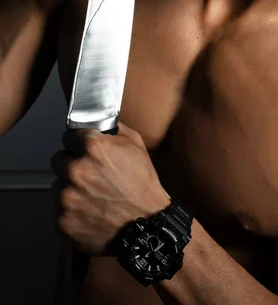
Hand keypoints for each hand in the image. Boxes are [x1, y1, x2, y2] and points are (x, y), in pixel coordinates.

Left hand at [50, 122, 170, 255]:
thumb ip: (114, 129)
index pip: (69, 137)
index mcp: (92, 148)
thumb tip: (100, 123)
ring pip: (58, 185)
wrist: (147, 226)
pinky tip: (90, 211)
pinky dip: (72, 211)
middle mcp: (76, 170)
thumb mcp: (136, 145)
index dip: (78, 144)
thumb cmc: (143, 186)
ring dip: (70, 189)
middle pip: (58, 160)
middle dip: (72, 165)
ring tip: (93, 196)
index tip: (84, 151)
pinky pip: (59, 209)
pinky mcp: (62, 220)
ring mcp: (67, 197)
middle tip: (91, 176)